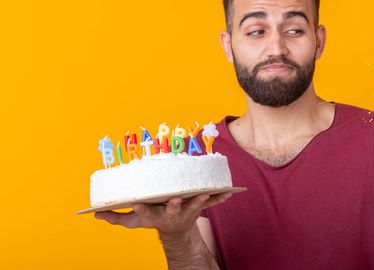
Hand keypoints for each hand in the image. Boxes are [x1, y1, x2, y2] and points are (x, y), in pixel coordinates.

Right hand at [94, 192, 231, 239]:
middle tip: (174, 199)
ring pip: (194, 206)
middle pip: (171, 210)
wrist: (177, 231)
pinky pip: (212, 203)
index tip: (136, 202)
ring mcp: (186, 212)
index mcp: (154, 217)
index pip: (145, 213)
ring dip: (199, 201)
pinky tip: (229, 192)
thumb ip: (116, 217)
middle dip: (172, 205)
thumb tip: (95, 214)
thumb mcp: (134, 222)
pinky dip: (220, 198)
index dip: (141, 208)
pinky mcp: (199, 208)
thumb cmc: (153, 220)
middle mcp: (170, 215)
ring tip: (204, 195)